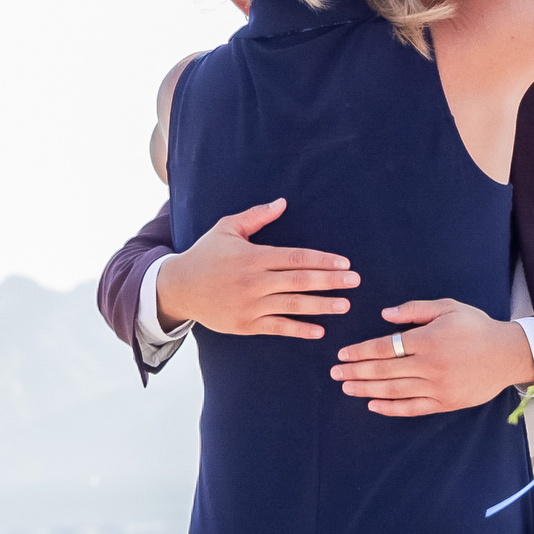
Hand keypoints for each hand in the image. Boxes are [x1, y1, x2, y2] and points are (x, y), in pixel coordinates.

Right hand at [152, 198, 358, 338]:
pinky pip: (277, 328)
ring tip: (344, 305)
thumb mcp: (227, 229)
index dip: (322, 260)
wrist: (178, 288)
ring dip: (321, 306)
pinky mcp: (245, 325)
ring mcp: (249, 305)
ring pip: (292, 306)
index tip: (344, 264)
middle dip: (330, 281)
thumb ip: (256, 217)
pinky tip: (319, 331)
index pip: (295, 257)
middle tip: (355, 282)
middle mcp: (253, 282)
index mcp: (253, 257)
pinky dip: (298, 330)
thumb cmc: (206, 255)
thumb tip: (282, 202)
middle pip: (299, 281)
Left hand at [330, 299, 533, 416]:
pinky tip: (373, 405)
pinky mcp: (445, 403)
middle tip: (335, 373)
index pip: (385, 347)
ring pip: (394, 390)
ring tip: (347, 387)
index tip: (342, 354)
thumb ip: (415, 310)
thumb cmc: (476, 327)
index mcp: (429, 339)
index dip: (360, 351)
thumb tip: (385, 315)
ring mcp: (437, 387)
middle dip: (356, 371)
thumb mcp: (448, 307)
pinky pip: (412, 408)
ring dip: (366, 390)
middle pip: (384, 370)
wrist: (507, 354)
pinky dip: (391, 408)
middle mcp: (430, 365)